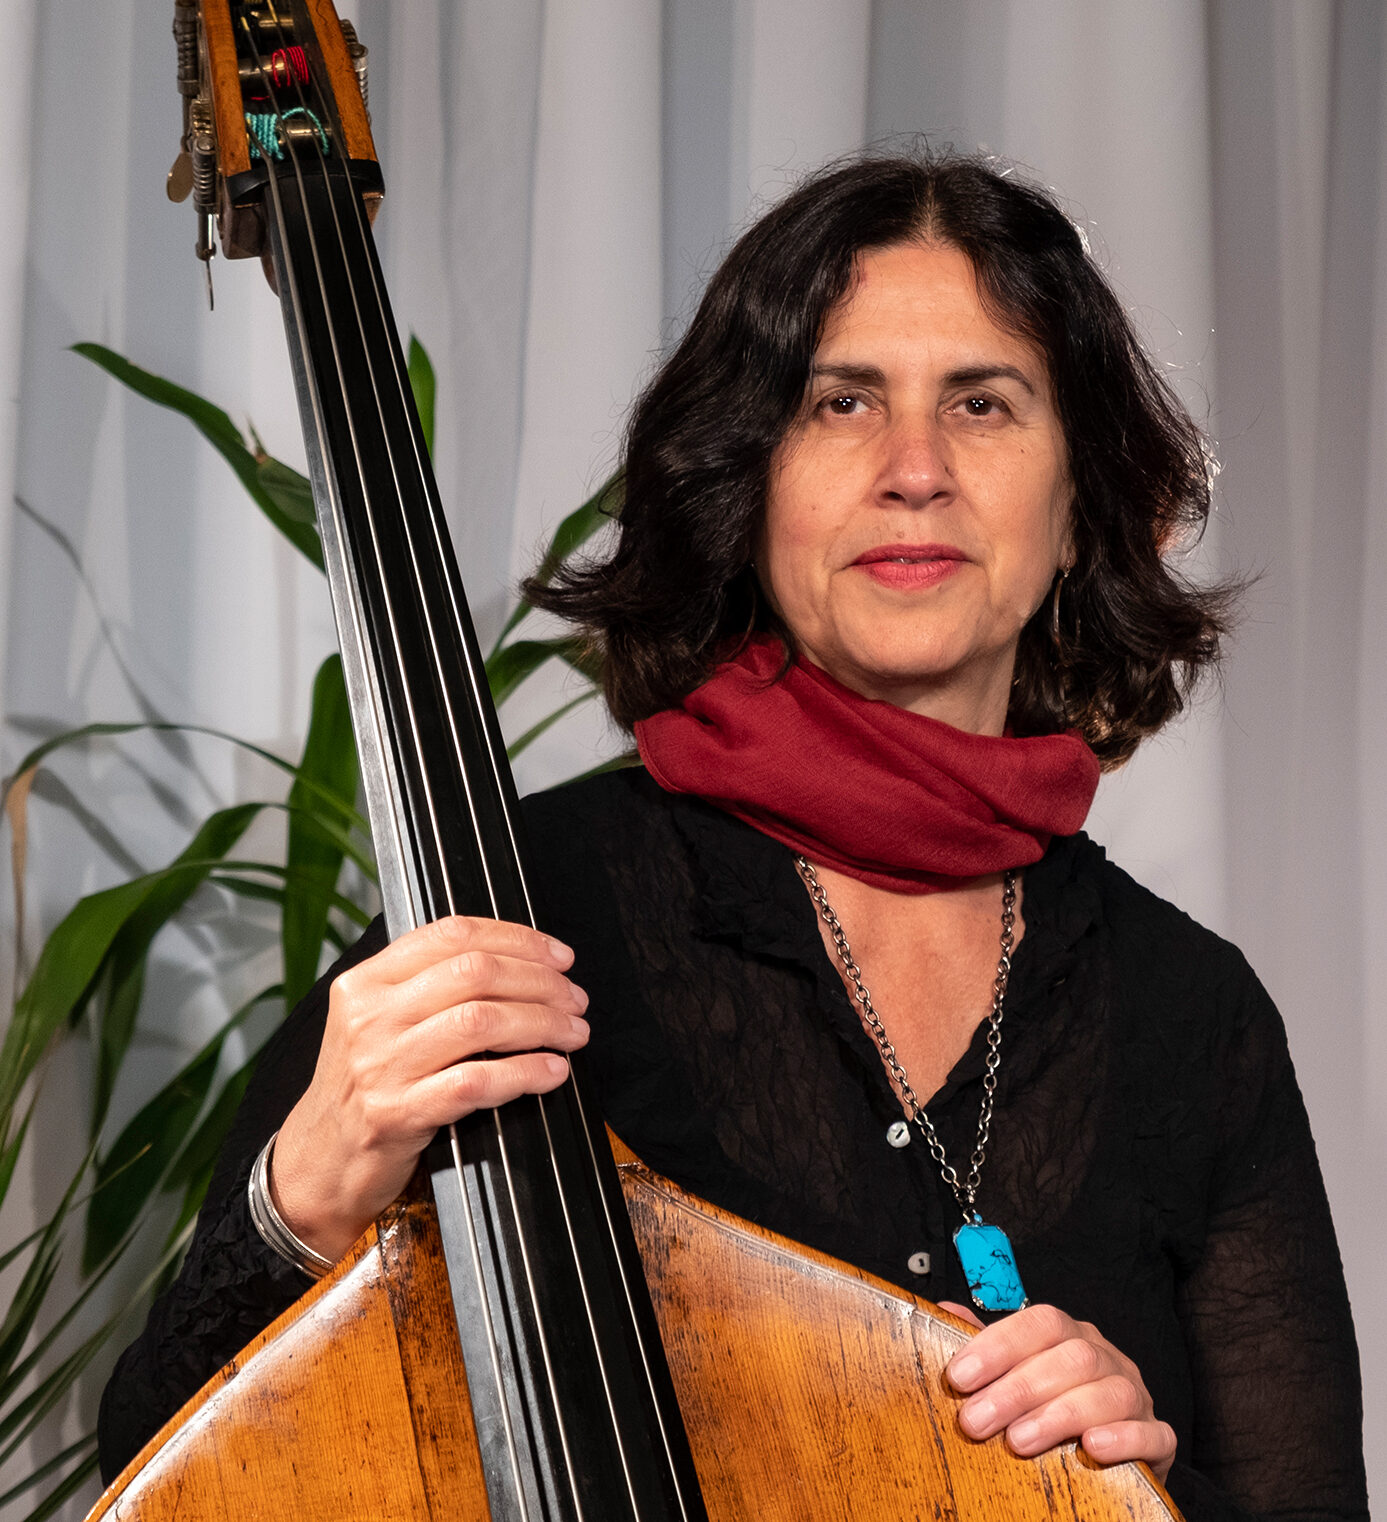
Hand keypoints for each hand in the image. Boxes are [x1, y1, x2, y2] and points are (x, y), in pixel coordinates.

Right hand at [271, 915, 589, 1261]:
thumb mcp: (376, 1021)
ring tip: (573, 1033)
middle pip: (475, 973)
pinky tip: (551, 1072)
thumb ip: (427, 985)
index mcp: (367, 980)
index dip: (517, 939)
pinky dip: (525, 1072)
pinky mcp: (396, 1113)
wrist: (318, 1162)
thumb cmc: (364, 1086)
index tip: (559, 956)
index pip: (451, 934)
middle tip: (575, 999)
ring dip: (543, 1024)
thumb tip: (516, 960)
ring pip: (481, 1021)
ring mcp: (381, 1064)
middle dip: (540, 982)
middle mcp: (370, 1015)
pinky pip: (476, 1082)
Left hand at [941, 1301, 1175, 1481]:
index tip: (958, 1377)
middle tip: (974, 1421)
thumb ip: (986, 1347)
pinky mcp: (1159, 1438)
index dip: (998, 1345)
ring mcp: (1136, 1396)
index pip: (1040, 1323)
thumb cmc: (1052, 1407)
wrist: (1111, 1454)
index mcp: (1070, 1335)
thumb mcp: (1016, 1375)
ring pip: (1108, 1392)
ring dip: (1059, 1415)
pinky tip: (1092, 1448)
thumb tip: (943, 1312)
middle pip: (1069, 1358)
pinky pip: (1153, 1433)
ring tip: (1018, 1441)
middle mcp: (1106, 1358)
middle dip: (1017, 1389)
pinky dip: (1124, 1438)